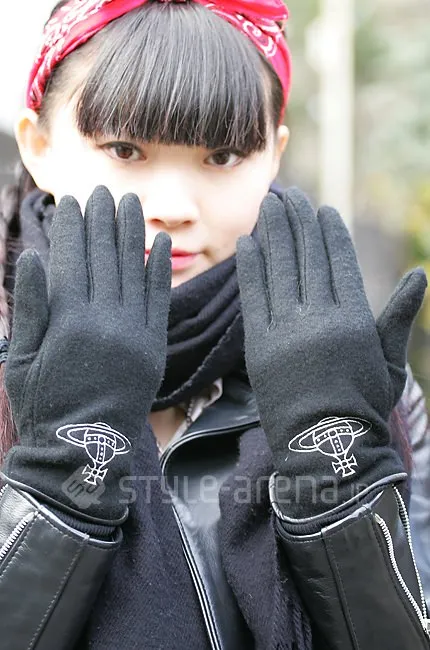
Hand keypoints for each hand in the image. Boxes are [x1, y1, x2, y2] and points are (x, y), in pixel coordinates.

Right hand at [2, 186, 170, 523]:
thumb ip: (30, 306)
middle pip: (104, 259)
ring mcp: (134, 333)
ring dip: (132, 234)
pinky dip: (160, 270)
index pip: (71, 261)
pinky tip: (159, 244)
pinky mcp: (153, 347)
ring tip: (129, 203)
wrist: (85, 448)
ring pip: (133, 272)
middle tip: (101, 192)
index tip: (71, 202)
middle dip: (101, 221)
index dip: (71, 229)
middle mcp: (105, 322)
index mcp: (68, 322)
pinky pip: (158, 301)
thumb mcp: (22, 358)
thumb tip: (32, 256)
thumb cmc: (44, 404)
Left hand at [237, 188, 425, 519]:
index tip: (321, 209)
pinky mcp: (259, 346)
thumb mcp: (389, 360)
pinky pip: (253, 297)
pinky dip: (250, 267)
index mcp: (354, 318)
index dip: (328, 231)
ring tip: (268, 205)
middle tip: (289, 194)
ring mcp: (286, 331)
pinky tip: (247, 243)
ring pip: (279, 269)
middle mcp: (320, 318)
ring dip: (272, 232)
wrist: (326, 446)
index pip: (338, 261)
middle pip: (306, 257)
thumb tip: (419, 274)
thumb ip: (398, 315)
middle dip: (297, 220)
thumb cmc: (364, 404)